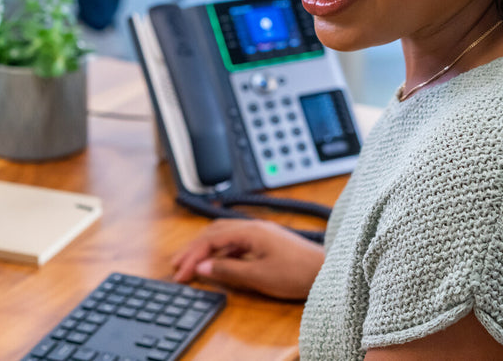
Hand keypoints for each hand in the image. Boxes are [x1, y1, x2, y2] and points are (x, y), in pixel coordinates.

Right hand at [170, 219, 323, 300]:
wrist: (325, 271)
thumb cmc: (297, 272)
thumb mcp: (258, 276)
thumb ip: (227, 270)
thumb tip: (202, 266)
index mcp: (250, 230)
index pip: (210, 239)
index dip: (192, 255)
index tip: (179, 271)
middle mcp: (254, 226)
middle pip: (214, 232)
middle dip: (193, 248)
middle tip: (177, 264)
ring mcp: (261, 233)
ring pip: (224, 235)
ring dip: (206, 248)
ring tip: (192, 263)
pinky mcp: (267, 242)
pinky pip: (236, 241)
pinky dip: (221, 251)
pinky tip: (217, 262)